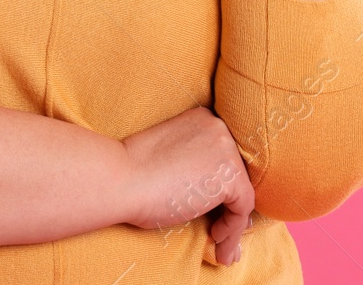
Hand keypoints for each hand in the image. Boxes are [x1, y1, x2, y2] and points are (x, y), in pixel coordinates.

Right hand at [118, 107, 254, 265]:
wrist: (121, 179)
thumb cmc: (133, 173)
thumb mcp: (171, 157)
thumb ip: (195, 164)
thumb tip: (217, 194)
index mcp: (201, 118)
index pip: (225, 156)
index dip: (222, 186)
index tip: (216, 209)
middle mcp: (218, 127)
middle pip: (236, 174)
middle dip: (230, 206)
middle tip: (219, 230)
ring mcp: (226, 149)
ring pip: (241, 195)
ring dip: (232, 225)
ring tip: (220, 244)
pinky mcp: (230, 175)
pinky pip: (242, 209)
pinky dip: (232, 231)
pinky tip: (216, 241)